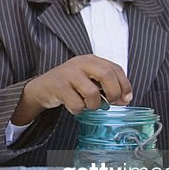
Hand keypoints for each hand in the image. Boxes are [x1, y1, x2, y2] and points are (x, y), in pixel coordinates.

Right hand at [12, 55, 132, 124]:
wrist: (42, 87)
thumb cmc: (70, 85)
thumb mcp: (89, 80)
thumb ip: (107, 87)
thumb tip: (125, 99)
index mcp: (91, 60)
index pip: (115, 68)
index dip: (125, 84)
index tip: (126, 98)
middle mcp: (81, 63)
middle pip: (106, 75)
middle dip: (113, 93)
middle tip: (110, 102)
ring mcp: (69, 74)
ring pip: (92, 92)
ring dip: (94, 105)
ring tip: (88, 105)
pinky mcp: (59, 86)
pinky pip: (76, 104)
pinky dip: (78, 110)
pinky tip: (74, 106)